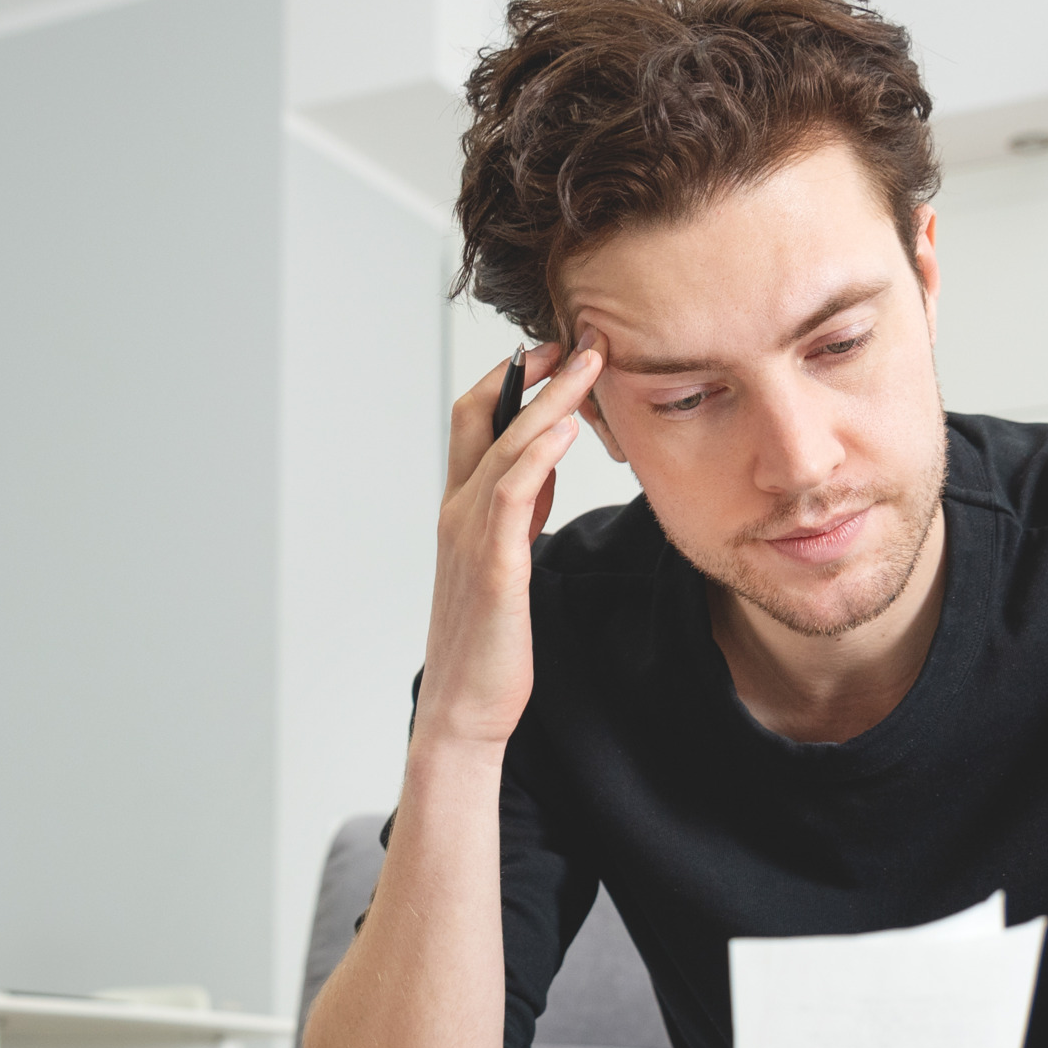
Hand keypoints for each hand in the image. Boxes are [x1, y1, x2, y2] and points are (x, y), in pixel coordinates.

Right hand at [416, 339, 603, 750]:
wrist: (465, 711)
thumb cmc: (488, 645)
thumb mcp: (507, 563)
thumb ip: (519, 512)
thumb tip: (546, 467)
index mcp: (459, 512)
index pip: (475, 421)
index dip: (513, 379)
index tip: (558, 351)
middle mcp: (457, 514)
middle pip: (480, 416)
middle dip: (531, 371)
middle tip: (579, 336)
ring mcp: (471, 538)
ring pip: (504, 447)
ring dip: (549, 398)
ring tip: (590, 362)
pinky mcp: (495, 567)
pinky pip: (511, 495)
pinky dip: (539, 453)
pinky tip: (569, 426)